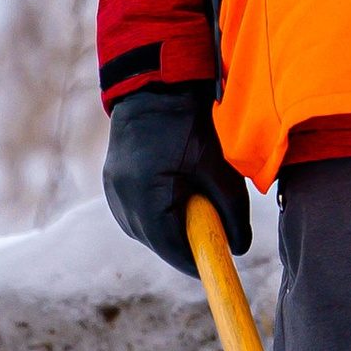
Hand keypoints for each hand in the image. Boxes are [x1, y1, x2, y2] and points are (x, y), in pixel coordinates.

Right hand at [101, 80, 252, 278]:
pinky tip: (173, 192)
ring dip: (170, 226)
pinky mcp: (111, 184)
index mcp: (147, 201)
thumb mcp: (218, 170)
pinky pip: (135, 213)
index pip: (173, 251)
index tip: (219, 262)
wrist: (154, 87)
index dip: (198, 261)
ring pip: (146, 231)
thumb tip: (240, 248)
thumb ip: (233, 213)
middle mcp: (123, 203)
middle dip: (186, 242)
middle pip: (158, 244)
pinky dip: (156, 212)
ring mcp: (113, 194)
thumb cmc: (189, 126)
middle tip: (213, 226)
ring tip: (192, 199)